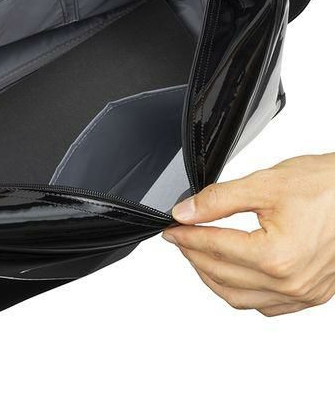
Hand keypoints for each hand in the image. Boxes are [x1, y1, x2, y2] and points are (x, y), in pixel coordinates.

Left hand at [163, 154, 334, 315]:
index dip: (186, 236)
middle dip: (194, 255)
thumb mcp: (264, 184)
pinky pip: (268, 306)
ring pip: (241, 299)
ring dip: (213, 278)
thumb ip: (218, 201)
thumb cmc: (328, 186)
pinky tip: (233, 274)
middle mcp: (291, 282)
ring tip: (199, 254)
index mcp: (276, 256)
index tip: (172, 228)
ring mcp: (304, 293)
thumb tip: (185, 212)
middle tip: (181, 237)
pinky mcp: (313, 294)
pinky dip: (243, 292)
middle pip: (222, 276)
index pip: (214, 248)